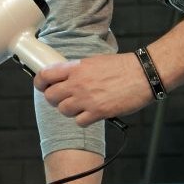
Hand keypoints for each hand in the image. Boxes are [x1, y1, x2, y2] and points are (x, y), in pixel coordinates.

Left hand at [33, 52, 152, 125]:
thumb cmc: (123, 67)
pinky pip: (79, 122)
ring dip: (69, 110)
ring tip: (80, 106)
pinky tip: (92, 114)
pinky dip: (83, 120)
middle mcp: (78, 83)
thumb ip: (78, 70)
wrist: (144, 74)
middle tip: (63, 99)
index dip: (40, 82)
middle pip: (50, 96)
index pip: (45, 75)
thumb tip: (66, 78)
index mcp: (76, 67)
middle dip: (54, 99)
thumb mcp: (95, 61)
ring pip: (63, 110)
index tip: (43, 86)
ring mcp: (87, 98)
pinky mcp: (98, 112)